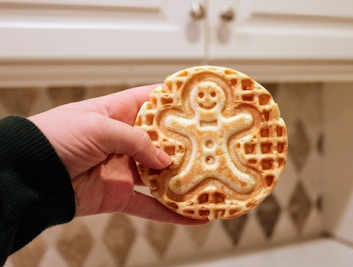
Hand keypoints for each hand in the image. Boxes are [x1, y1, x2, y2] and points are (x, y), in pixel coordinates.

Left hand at [29, 84, 206, 224]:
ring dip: (184, 179)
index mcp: (118, 114)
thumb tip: (164, 158)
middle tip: (214, 143)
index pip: (153, 102)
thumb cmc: (57, 138)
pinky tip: (193, 217)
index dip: (175, 101)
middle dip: (187, 143)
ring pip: (162, 175)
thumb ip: (135, 139)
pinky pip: (150, 206)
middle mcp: (125, 140)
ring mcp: (125, 168)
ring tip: (210, 179)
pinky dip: (171, 214)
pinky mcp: (120, 194)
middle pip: (164, 140)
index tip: (201, 102)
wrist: (32, 175)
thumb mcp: (97, 126)